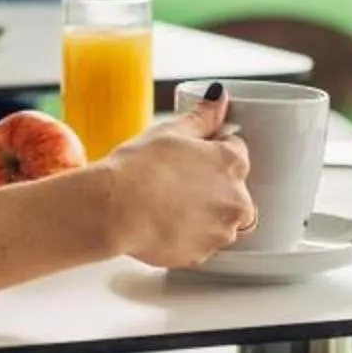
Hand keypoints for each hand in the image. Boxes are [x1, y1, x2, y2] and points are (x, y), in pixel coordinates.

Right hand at [95, 90, 255, 268]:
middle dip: (213, 185)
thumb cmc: (139, 168)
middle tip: (177, 182)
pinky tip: (166, 224)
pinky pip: (202, 243)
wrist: (115, 210)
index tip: (192, 156)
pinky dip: (190, 236)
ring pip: (221, 220)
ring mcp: (221, 231)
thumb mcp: (171, 131)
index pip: (236, 150)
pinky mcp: (202, 255)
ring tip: (170, 205)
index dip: (212, 151)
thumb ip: (203, 116)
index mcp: (232, 163)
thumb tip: (219, 97)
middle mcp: (237, 200)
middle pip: (234, 189)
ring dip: (205, 214)